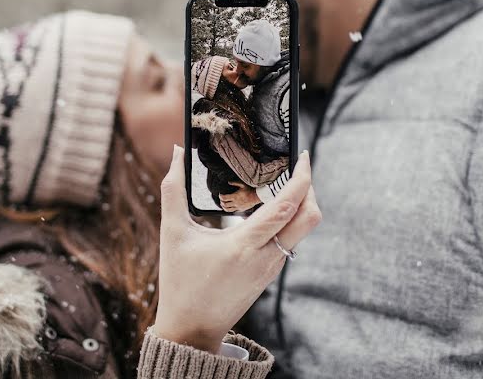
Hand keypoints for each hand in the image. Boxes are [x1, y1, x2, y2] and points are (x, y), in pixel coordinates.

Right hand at [152, 147, 319, 353]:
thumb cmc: (179, 281)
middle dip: (310, 188)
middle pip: (310, 218)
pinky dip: (290, 219)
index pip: (286, 208)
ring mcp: (272, 267)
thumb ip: (173, 190)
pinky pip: (291, 239)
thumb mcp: (172, 233)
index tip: (303, 155)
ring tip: (284, 180)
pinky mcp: (271, 273)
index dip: (301, 180)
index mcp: (244, 246)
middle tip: (298, 165)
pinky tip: (274, 206)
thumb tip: (176, 151)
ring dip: (301, 203)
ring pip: (303, 229)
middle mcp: (266, 257)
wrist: (191, 330)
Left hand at [220, 181, 260, 211]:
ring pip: (227, 209)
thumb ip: (235, 183)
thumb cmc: (250, 190)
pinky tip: (229, 207)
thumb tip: (228, 182)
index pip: (224, 198)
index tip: (220, 194)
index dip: (220, 196)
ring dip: (224, 207)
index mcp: (235, 196)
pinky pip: (233, 211)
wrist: (257, 197)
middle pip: (224, 204)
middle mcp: (235, 203)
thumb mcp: (242, 185)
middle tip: (221, 199)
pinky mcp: (240, 209)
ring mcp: (238, 207)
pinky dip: (229, 209)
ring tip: (223, 204)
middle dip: (221, 202)